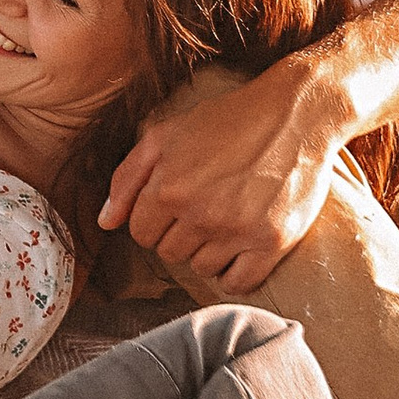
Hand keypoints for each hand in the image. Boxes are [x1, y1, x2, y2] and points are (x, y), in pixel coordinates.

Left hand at [98, 71, 340, 294]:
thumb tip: (105, 223)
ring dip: (207, 251)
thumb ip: (127, 179)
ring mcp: (237, 230)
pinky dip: (234, 274)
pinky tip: (239, 250)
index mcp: (168, 187)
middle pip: (169, 254)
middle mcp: (200, 213)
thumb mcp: (164, 136)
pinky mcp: (272, 242)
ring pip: (202, 268)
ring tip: (224, 221)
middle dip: (179, 234)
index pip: (141, 233)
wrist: (294, 114)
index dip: (153, 220)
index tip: (173, 206)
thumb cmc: (226, 121)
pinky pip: (238, 284)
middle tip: (202, 208)